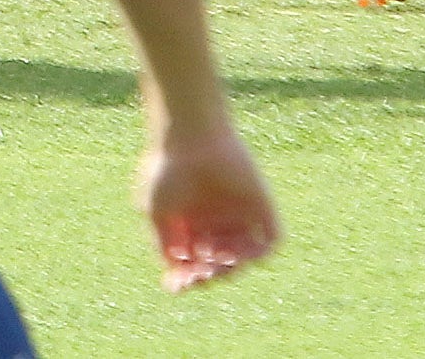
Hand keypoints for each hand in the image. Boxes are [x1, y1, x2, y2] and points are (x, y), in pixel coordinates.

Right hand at [138, 124, 277, 292]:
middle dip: (207, 274)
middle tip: (200, 276)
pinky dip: (256, 254)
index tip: (175, 286)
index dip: (184, 276)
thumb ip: (164, 241)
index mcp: (188, 221)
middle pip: (216, 262)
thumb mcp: (156, 210)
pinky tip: (237, 255)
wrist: (192, 138)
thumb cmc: (168, 171)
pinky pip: (267, 241)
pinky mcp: (261, 208)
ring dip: (230, 267)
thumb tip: (175, 266)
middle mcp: (214, 220)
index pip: (191, 258)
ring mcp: (239, 215)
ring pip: (240, 256)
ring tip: (216, 262)